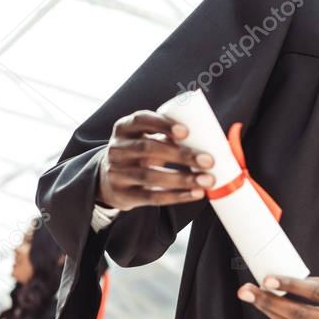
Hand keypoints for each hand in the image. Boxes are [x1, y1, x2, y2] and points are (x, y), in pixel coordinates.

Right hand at [97, 111, 215, 210]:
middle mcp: (116, 149)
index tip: (186, 131)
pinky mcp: (122, 195)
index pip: (140, 120)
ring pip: (151, 176)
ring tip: (207, 180)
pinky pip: (151, 197)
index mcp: (124, 128)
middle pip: (148, 149)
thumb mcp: (145, 138)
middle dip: (180, 154)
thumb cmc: (138, 153)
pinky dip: (176, 197)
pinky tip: (195, 194)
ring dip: (183, 179)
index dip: (162, 124)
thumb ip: (167, 135)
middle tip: (208, 160)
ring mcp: (116, 173)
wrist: (109, 180)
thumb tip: (208, 137)